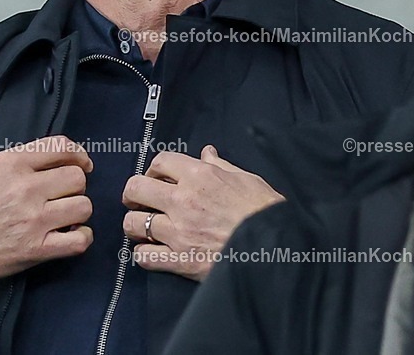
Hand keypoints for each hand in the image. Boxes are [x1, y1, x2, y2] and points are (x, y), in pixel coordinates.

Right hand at [0, 135, 93, 295]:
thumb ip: (19, 162)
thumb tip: (52, 158)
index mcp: (11, 164)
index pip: (62, 147)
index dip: (79, 155)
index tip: (82, 164)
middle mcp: (25, 189)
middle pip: (77, 178)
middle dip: (75, 186)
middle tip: (65, 195)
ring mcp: (32, 220)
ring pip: (83, 207)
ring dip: (78, 212)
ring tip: (65, 217)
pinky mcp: (35, 249)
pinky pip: (79, 240)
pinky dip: (81, 237)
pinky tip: (70, 236)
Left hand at [121, 145, 283, 281]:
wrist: (280, 247)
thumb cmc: (266, 212)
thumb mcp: (247, 179)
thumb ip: (221, 166)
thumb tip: (207, 153)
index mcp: (200, 176)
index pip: (160, 161)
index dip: (154, 169)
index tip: (155, 178)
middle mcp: (184, 201)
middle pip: (135, 188)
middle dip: (133, 194)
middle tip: (138, 201)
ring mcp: (179, 232)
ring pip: (133, 224)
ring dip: (135, 226)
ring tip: (143, 228)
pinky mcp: (180, 260)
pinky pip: (144, 257)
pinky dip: (144, 256)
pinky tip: (152, 253)